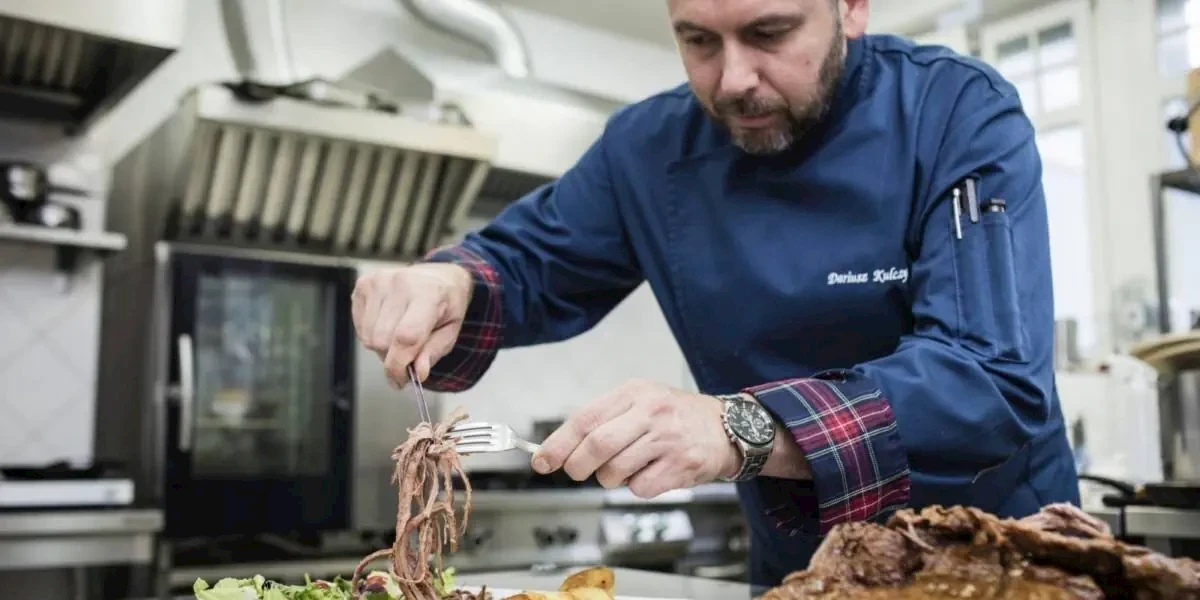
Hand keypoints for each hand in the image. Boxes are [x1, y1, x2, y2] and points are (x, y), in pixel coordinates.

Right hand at [351, 263, 472, 386]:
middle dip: (393, 357)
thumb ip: (433, 353)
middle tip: (407, 353)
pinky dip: (372, 333)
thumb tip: (418, 373)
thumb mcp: (450, 331)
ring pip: (369, 337)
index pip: (405, 337)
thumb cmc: (445, 306)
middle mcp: (401, 283)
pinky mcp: (364, 283)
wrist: (438, 277)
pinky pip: (360, 327)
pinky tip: (388, 323)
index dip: (399, 365)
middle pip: (382, 340)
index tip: (400, 381)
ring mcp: (379, 281)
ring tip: (399, 334)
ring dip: (382, 346)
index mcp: (429, 294)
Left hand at [532, 379, 742, 498]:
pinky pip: (640, 488)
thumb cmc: (675, 417)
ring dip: (610, 478)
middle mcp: (650, 412)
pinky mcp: (681, 465)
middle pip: (596, 446)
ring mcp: (667, 439)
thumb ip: (603, 421)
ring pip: (615, 471)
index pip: (585, 418)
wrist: (728, 428)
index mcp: (633, 392)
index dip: (558, 443)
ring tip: (626, 468)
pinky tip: (651, 473)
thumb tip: (561, 450)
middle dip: (578, 466)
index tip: (542, 462)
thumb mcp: (640, 402)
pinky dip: (636, 487)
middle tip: (577, 472)